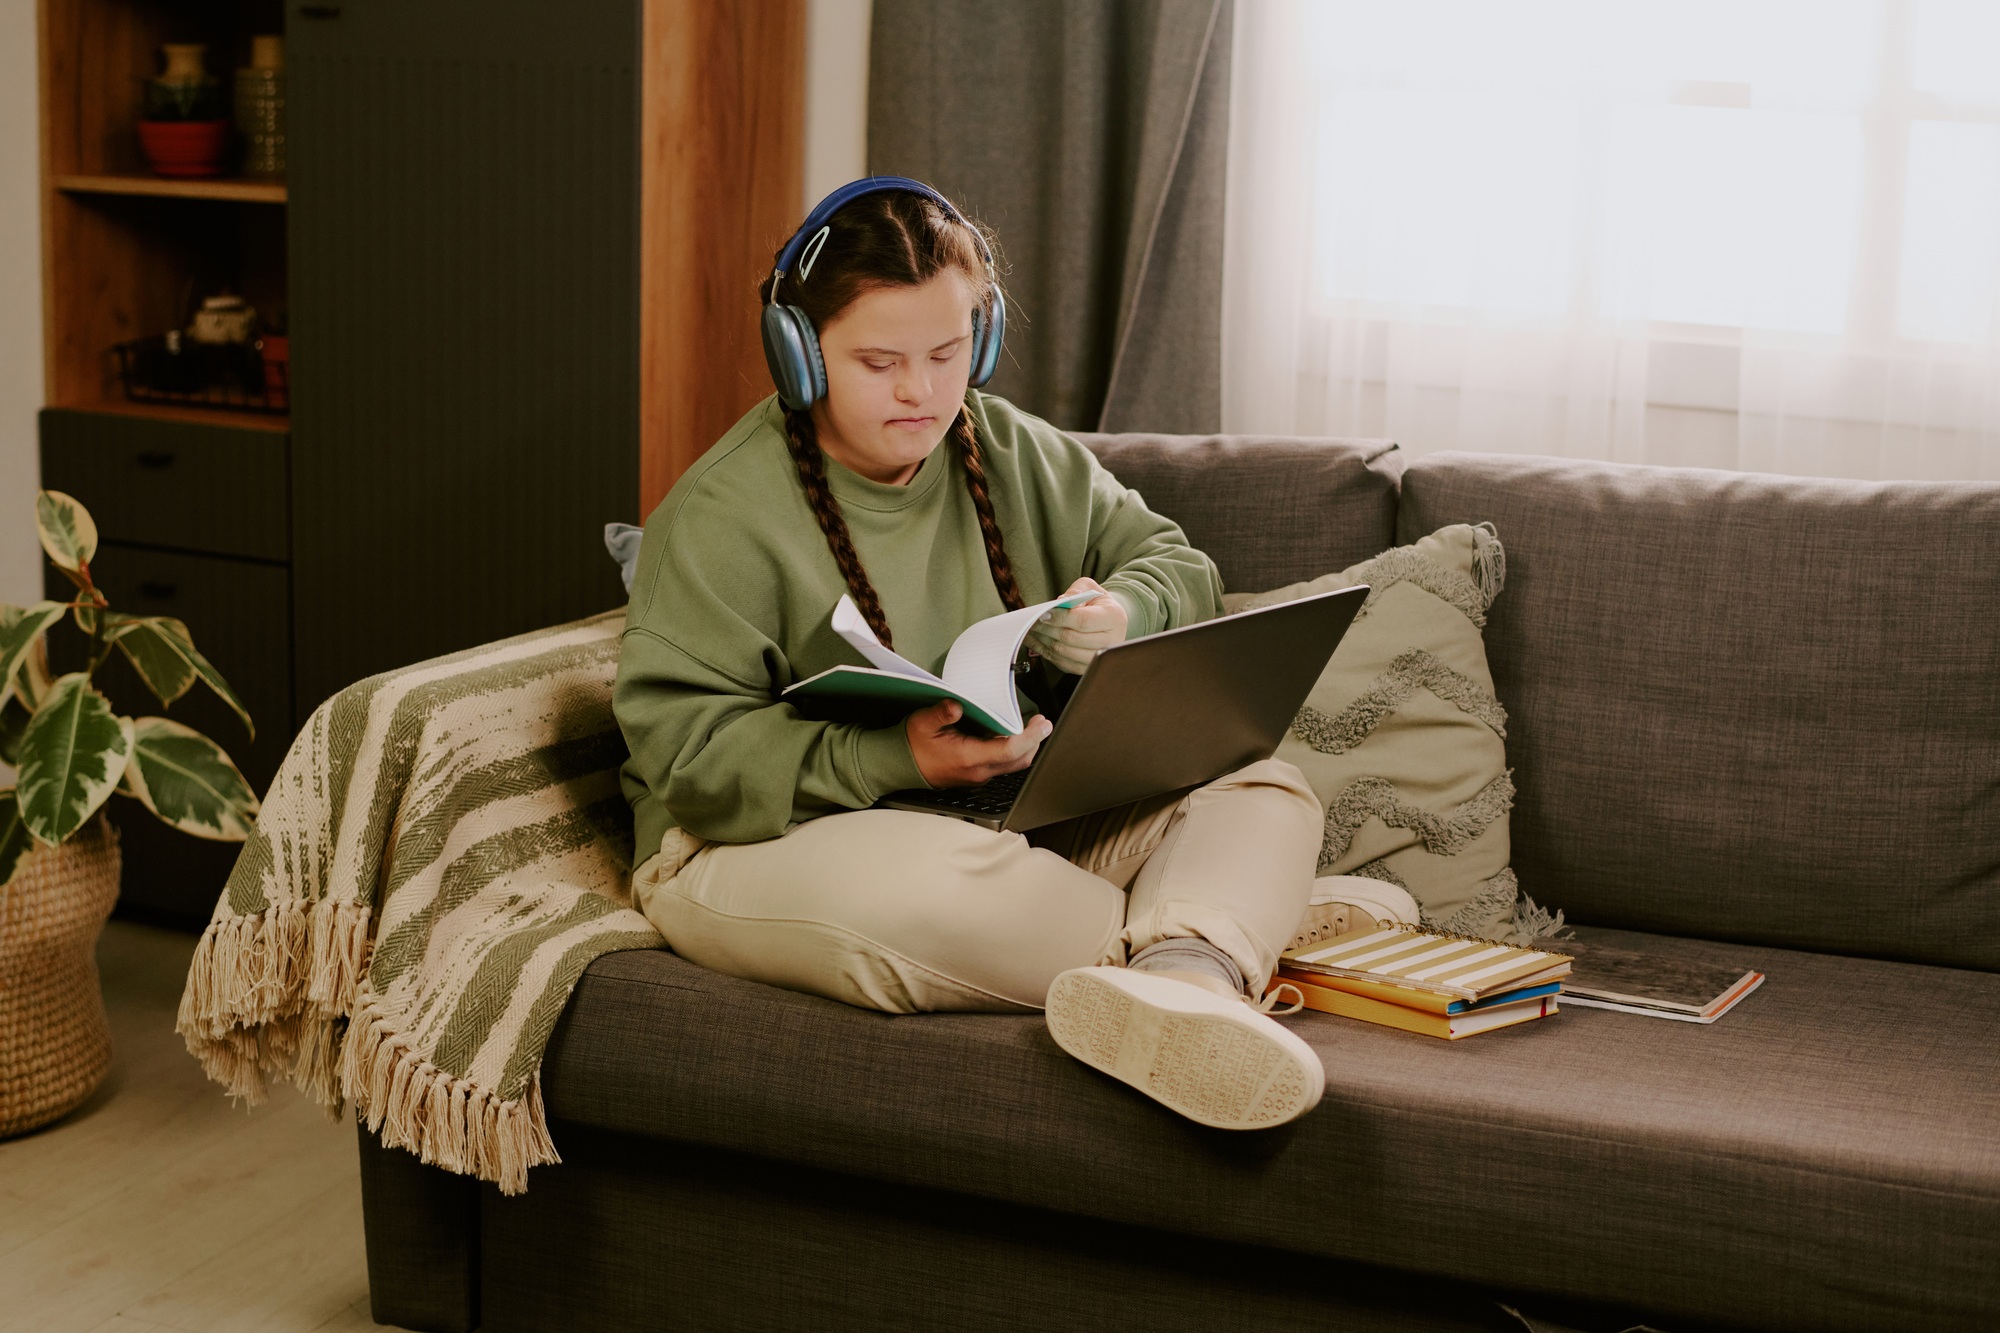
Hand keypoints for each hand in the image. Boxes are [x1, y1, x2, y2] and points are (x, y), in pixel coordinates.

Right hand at [906, 700, 1051, 787]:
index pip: (1009, 751)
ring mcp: (979, 775)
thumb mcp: (922, 722)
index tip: (1042, 724)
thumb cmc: (912, 745)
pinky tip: (1013, 735)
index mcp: (968, 758)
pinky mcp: (977, 774)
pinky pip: (1003, 764)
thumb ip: (941, 713)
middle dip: (1035, 741)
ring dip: (1026, 746)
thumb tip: (957, 705)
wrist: (901, 766)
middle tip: (1042, 723)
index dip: (1030, 737)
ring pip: (1013, 764)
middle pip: (1019, 760)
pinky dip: (1014, 750)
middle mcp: (978, 771)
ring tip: (1032, 727)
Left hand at [1025, 577, 1127, 674]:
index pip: (1083, 621)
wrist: (1107, 619)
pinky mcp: (1086, 668)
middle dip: (1047, 629)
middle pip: (1072, 639)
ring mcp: (1099, 657)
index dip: (1060, 618)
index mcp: (1114, 618)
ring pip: (1064, 653)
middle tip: (1032, 621)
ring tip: (1031, 630)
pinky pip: (1062, 663)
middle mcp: (1110, 641)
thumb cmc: (1096, 602)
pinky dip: (1045, 652)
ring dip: (1043, 641)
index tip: (1043, 614)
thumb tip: (1060, 602)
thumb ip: (1076, 591)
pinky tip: (1036, 641)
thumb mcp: (1089, 588)